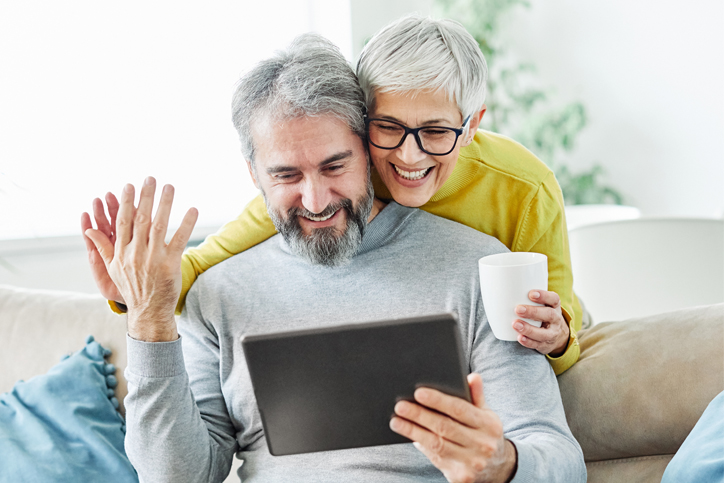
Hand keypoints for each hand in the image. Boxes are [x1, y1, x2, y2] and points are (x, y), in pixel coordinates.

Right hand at [84, 177, 197, 341]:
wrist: (148, 310)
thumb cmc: (131, 287)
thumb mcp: (112, 269)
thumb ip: (103, 247)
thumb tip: (89, 230)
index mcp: (121, 251)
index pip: (122, 221)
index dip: (125, 202)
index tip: (129, 185)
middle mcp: (135, 253)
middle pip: (141, 219)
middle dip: (145, 196)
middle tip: (150, 178)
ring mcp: (153, 258)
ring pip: (159, 225)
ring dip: (165, 204)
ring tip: (169, 186)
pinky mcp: (170, 264)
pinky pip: (179, 240)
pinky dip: (186, 224)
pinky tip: (192, 209)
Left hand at [390, 373, 516, 482]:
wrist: (498, 468)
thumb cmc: (484, 433)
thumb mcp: (486, 414)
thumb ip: (477, 395)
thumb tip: (472, 376)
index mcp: (488, 425)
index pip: (460, 409)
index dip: (438, 400)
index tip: (418, 392)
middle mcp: (482, 444)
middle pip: (445, 427)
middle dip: (420, 415)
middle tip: (400, 406)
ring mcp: (472, 463)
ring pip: (437, 444)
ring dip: (414, 432)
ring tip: (396, 421)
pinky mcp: (461, 476)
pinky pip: (436, 458)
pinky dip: (422, 446)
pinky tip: (410, 436)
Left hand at [513, 290, 569, 356]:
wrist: (557, 336)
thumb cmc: (542, 314)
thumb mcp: (542, 304)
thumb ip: (528, 296)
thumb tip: (503, 283)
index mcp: (554, 306)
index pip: (554, 299)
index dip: (544, 296)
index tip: (530, 293)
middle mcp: (556, 319)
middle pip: (549, 315)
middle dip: (533, 312)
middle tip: (518, 309)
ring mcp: (552, 334)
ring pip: (544, 333)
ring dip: (529, 329)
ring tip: (515, 324)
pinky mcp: (545, 345)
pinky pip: (538, 345)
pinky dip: (528, 342)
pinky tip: (520, 337)